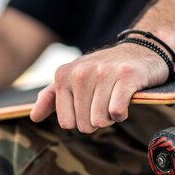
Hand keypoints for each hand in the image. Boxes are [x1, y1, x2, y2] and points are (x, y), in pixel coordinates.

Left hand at [30, 42, 168, 132]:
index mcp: (63, 75)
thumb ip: (51, 97)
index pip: (66, 122)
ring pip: (101, 120)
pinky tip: (124, 104)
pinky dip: (121, 114)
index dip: (81, 121)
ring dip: (111, 118)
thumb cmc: (104, 70)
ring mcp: (104, 73)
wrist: (140, 51)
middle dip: (96, 121)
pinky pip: (116, 111)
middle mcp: (81, 72)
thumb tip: (34, 117)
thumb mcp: (73, 78)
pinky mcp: (126, 76)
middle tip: (104, 103)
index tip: (89, 107)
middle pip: (84, 124)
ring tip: (114, 101)